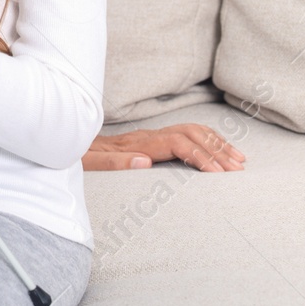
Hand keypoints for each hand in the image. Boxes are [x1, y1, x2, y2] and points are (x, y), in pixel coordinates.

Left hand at [82, 125, 245, 171]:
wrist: (66, 139)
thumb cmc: (78, 155)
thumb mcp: (89, 163)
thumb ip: (115, 161)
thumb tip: (145, 162)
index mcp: (137, 142)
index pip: (179, 143)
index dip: (200, 157)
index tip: (219, 174)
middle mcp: (146, 135)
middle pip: (191, 134)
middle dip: (217, 150)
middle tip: (239, 169)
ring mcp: (149, 135)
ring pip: (190, 130)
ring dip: (215, 143)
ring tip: (238, 159)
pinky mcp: (148, 139)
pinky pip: (183, 133)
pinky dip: (204, 139)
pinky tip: (215, 149)